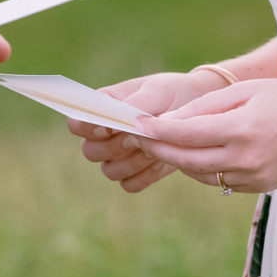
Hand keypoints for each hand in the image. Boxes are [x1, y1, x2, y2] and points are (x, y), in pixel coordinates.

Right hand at [69, 70, 223, 193]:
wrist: (199, 112)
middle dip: (114, 147)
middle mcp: (103, 134)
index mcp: (101, 107)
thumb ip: (134, 105)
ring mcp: (119, 156)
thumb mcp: (157, 91)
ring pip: (110, 171)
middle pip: (89, 152)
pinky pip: (130, 185)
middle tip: (138, 138)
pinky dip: (145, 175)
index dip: (87, 128)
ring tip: (154, 146)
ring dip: (132, 162)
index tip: (111, 126)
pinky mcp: (137, 173)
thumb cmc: (173, 93)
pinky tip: (162, 159)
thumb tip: (114, 119)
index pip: (76, 123)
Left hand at [130, 78, 276, 194]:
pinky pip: (218, 180)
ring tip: (161, 141)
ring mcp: (252, 178)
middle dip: (157, 147)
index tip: (134, 123)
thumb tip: (168, 121)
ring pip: (199, 173)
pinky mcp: (257, 188)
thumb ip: (206, 107)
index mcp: (242, 130)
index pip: (185, 134)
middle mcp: (245, 159)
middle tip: (136, 136)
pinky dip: (202, 166)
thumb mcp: (246, 92)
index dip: (156, 129)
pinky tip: (195, 151)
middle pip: (186, 159)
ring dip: (177, 158)